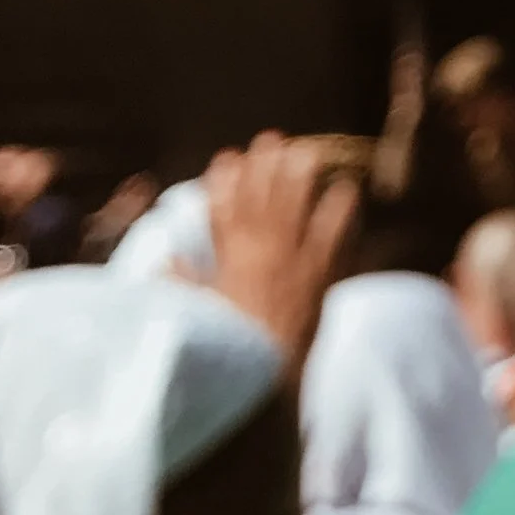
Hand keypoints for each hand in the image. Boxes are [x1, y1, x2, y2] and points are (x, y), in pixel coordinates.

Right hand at [205, 136, 356, 364]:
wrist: (262, 376)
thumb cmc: (227, 348)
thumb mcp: (196, 313)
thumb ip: (184, 283)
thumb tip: (165, 262)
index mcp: (227, 259)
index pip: (222, 209)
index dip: (223, 180)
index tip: (225, 156)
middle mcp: (258, 250)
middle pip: (261, 197)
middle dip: (263, 166)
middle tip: (270, 139)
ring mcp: (292, 258)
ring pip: (295, 205)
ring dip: (300, 176)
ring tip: (307, 151)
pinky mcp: (321, 273)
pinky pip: (335, 233)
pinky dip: (341, 210)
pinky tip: (348, 189)